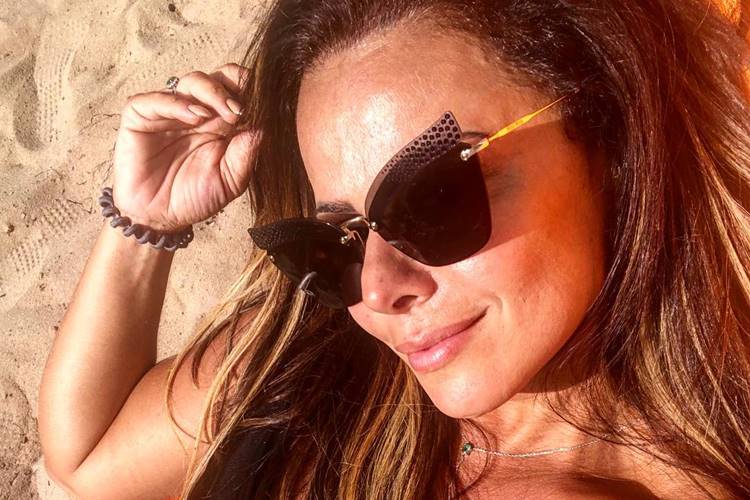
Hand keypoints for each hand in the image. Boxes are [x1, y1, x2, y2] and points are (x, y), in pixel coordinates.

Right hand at [111, 63, 261, 232]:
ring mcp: (169, 111)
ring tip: (224, 113)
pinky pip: (155, 99)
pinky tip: (194, 116)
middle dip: (233, 87)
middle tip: (240, 110)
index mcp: (221, 122)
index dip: (250, 90)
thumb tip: (265, 126)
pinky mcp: (140, 117)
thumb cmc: (196, 198)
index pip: (238, 90)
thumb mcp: (231, 180)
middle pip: (218, 78)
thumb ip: (246, 153)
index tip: (262, 103)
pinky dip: (176, 103)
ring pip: (191, 81)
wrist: (160, 218)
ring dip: (211, 92)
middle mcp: (198, 111)